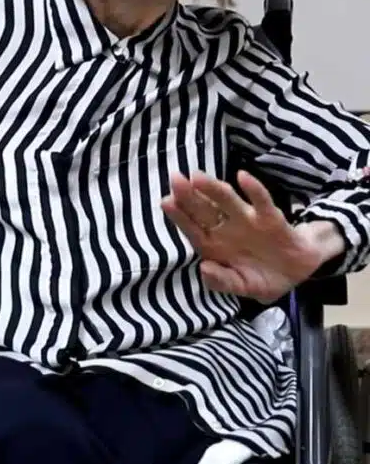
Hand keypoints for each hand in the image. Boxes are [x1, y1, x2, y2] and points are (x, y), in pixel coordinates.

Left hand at [161, 170, 326, 302]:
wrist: (298, 273)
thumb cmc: (261, 276)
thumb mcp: (242, 286)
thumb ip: (223, 281)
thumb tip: (204, 268)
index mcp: (214, 245)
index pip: (192, 228)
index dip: (179, 216)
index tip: (166, 201)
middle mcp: (226, 228)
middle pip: (204, 210)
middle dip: (189, 195)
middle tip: (175, 179)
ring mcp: (247, 221)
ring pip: (228, 202)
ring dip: (213, 188)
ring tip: (197, 176)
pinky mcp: (271, 219)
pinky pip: (262, 203)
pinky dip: (254, 190)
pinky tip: (243, 177)